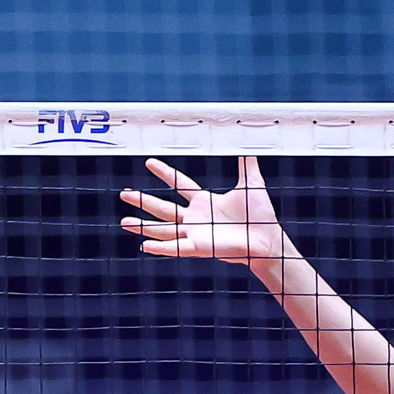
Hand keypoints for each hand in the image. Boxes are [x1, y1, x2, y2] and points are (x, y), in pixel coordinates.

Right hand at [119, 156, 290, 268]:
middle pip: (163, 208)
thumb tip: (248, 146)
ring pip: (163, 229)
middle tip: (124, 194)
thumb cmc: (261, 217)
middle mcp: (195, 218)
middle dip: (143, 200)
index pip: (179, 184)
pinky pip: (176, 247)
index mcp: (205, 202)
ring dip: (143, 226)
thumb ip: (246, 165)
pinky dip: (161, 248)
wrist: (268, 240)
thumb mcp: (251, 185)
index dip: (165, 173)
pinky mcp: (200, 247)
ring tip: (124, 222)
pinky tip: (145, 246)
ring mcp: (195, 233)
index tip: (150, 162)